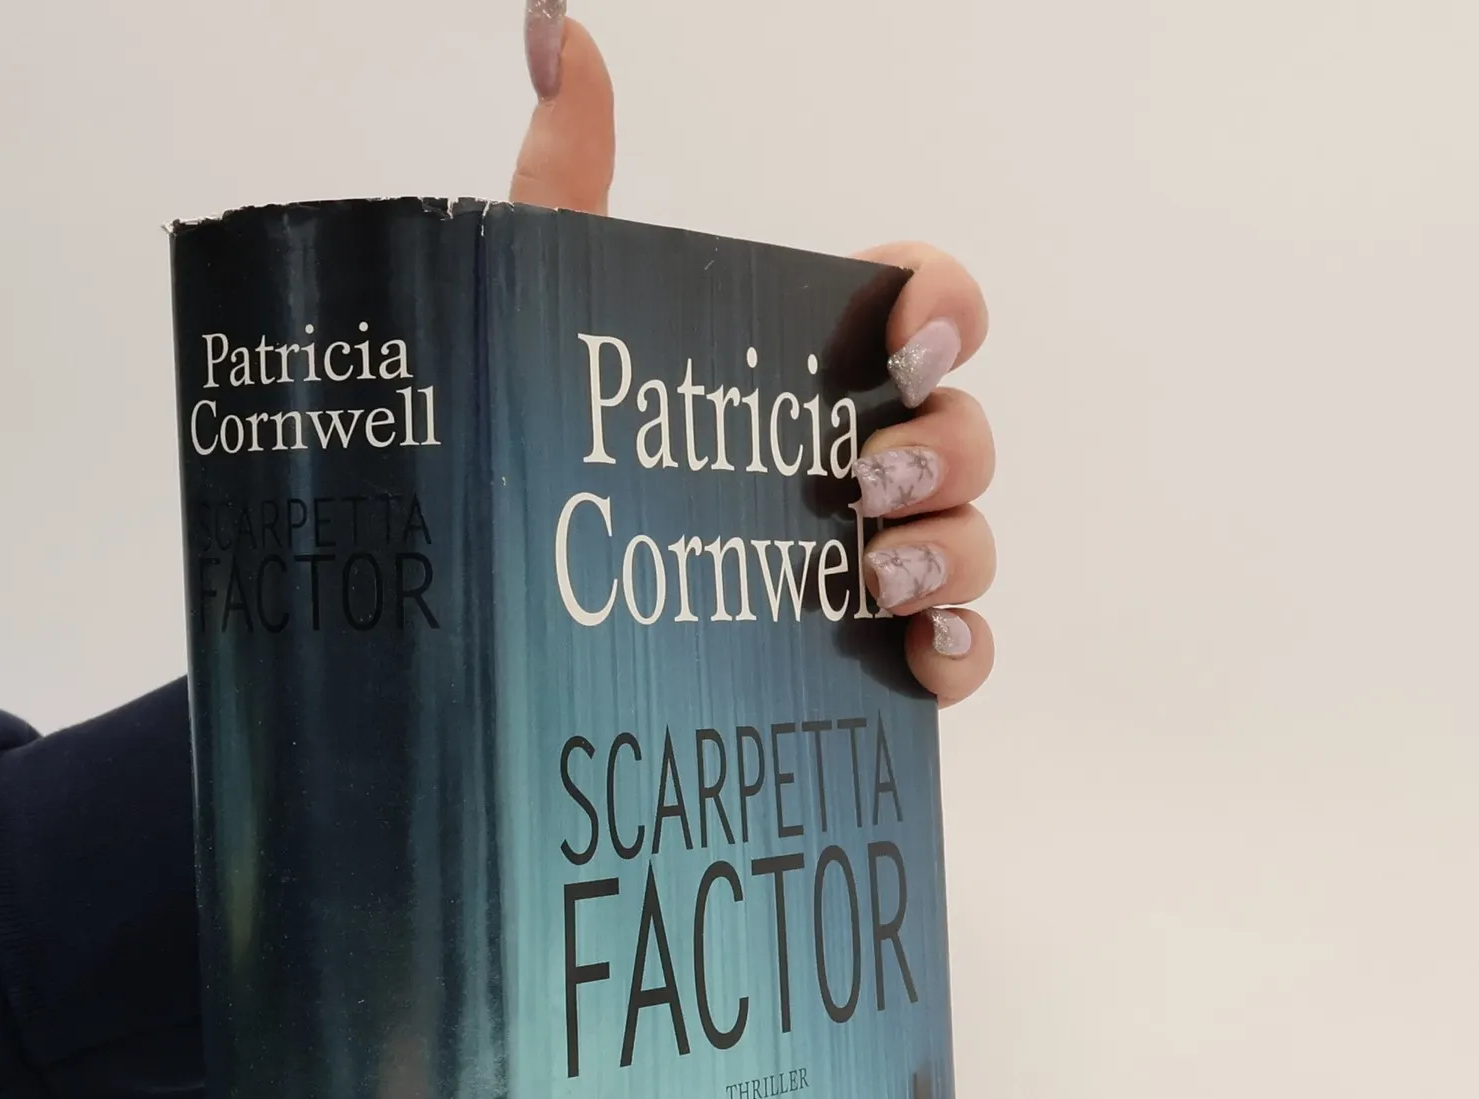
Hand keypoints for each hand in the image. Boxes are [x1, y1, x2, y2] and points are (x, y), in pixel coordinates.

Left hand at [510, 6, 996, 706]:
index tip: (909, 337)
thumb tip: (559, 34)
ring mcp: (868, 559)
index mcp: (804, 367)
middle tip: (863, 487)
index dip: (947, 304)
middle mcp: (851, 458)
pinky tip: (919, 656)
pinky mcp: (868, 657)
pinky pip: (958, 652)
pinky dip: (961, 653)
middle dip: (940, 448)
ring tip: (871, 580)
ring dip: (948, 551)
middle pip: (962, 429)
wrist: (509, 617)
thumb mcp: (546, 315)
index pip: (925, 303)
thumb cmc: (540, 453)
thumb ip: (564, 178)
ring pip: (970, 540)